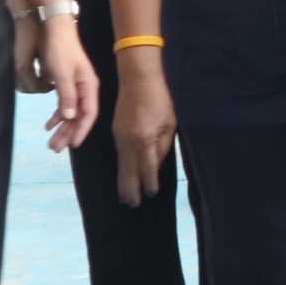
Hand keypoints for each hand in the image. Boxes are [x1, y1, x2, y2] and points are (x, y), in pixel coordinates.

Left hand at [35, 14, 99, 152]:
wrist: (55, 30)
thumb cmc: (60, 51)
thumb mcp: (62, 73)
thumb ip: (66, 96)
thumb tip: (69, 118)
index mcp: (89, 86)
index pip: (88, 113)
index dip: (81, 130)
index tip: (72, 145)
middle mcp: (85, 89)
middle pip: (79, 116)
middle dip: (68, 133)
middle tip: (55, 149)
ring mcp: (76, 87)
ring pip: (70, 113)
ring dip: (62, 128)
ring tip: (51, 142)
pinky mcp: (67, 85)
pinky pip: (64, 106)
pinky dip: (57, 116)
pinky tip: (48, 125)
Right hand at [113, 53, 176, 204]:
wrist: (138, 79)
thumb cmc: (160, 99)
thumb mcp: (169, 123)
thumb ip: (162, 146)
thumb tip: (157, 164)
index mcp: (144, 140)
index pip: (147, 168)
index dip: (149, 183)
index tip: (151, 194)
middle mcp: (128, 142)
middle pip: (128, 172)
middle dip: (130, 189)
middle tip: (132, 205)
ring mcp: (120, 137)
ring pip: (121, 165)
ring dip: (124, 181)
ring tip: (126, 195)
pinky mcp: (116, 132)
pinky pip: (119, 155)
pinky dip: (122, 167)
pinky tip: (125, 173)